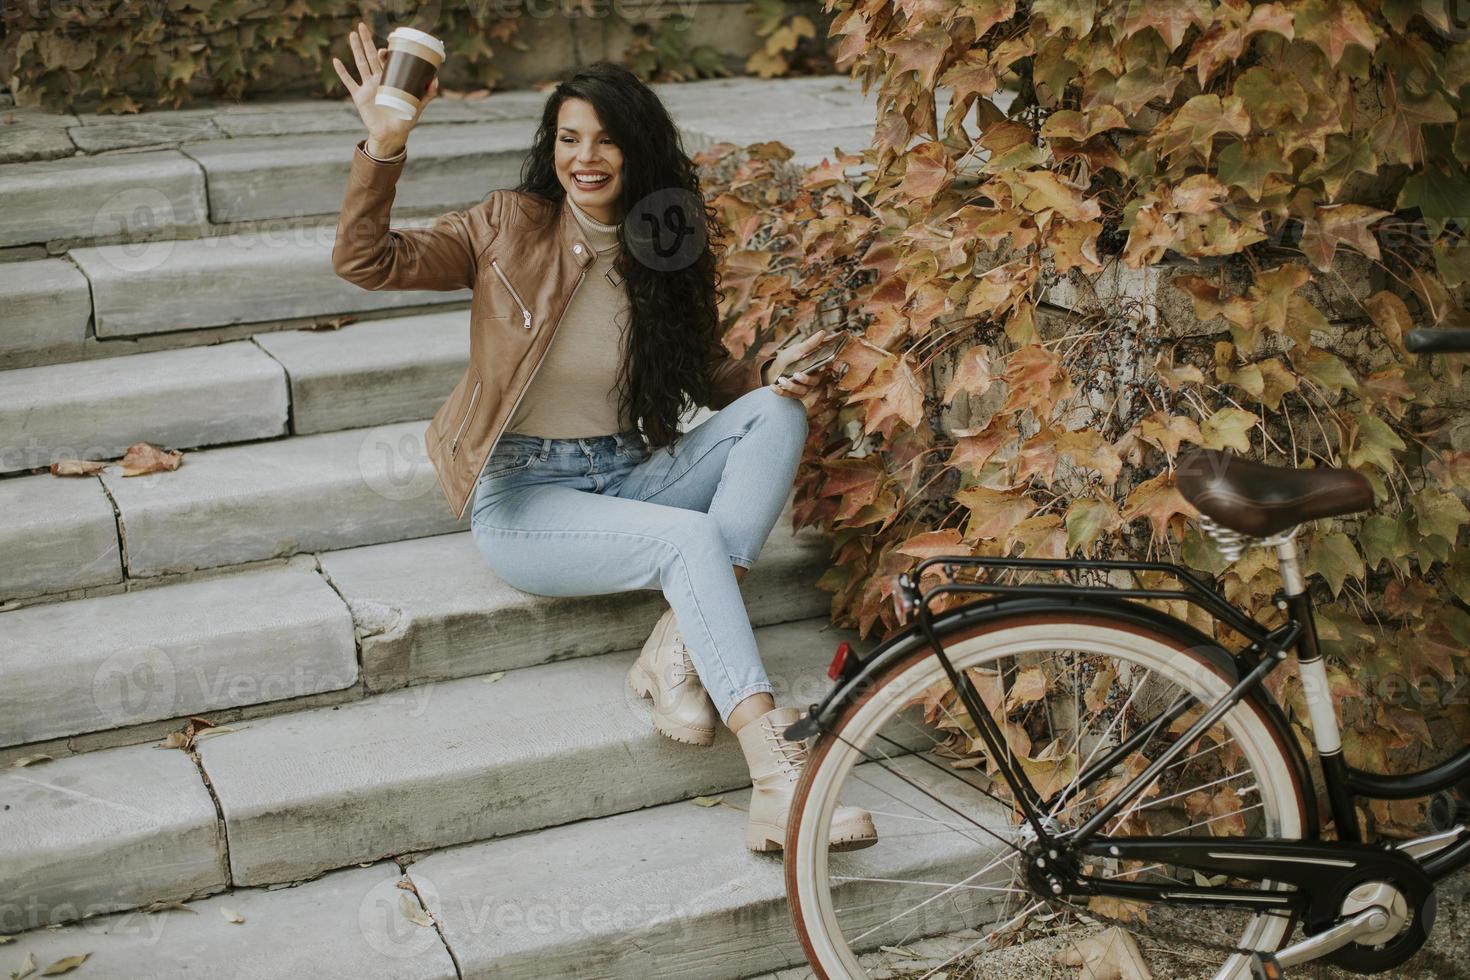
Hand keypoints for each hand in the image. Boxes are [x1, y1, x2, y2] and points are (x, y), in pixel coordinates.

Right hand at [331, 21, 438, 156]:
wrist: (391, 136)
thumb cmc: (405, 121)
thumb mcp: (418, 106)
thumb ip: (427, 94)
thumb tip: (436, 79)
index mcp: (391, 80)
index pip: (387, 60)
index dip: (386, 50)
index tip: (387, 42)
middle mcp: (378, 80)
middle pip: (371, 56)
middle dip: (367, 41)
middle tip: (362, 25)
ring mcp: (367, 87)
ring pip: (360, 64)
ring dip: (356, 49)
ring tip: (351, 34)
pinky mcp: (359, 97)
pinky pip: (349, 82)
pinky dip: (342, 72)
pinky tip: (335, 60)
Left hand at [767, 328, 839, 399]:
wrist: (776, 368)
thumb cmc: (790, 358)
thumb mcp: (798, 349)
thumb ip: (810, 344)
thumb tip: (822, 332)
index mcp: (816, 368)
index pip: (823, 369)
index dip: (822, 368)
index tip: (820, 366)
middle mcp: (812, 380)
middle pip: (813, 382)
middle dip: (805, 379)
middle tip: (796, 374)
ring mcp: (803, 389)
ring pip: (800, 391)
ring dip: (790, 386)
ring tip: (781, 379)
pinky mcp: (793, 395)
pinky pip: (788, 396)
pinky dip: (780, 392)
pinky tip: (772, 386)